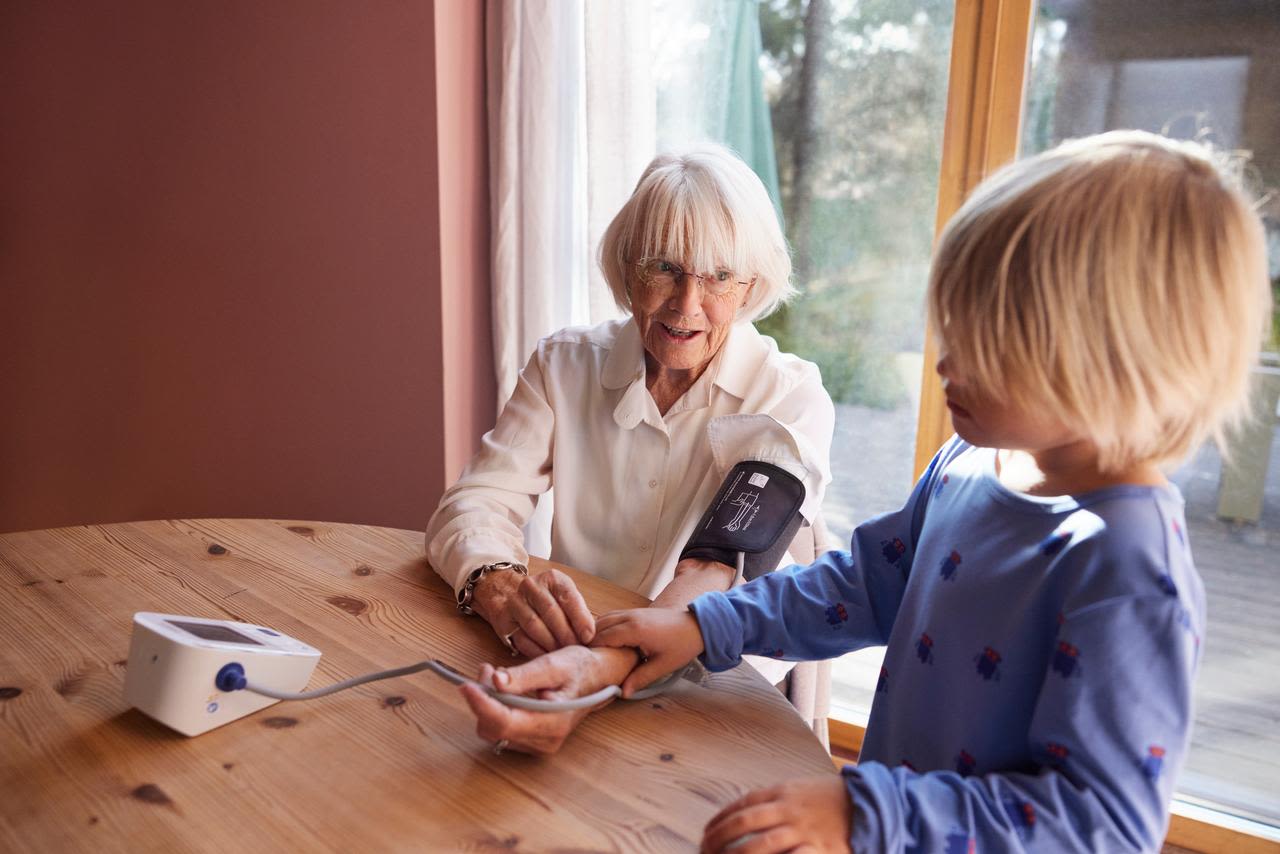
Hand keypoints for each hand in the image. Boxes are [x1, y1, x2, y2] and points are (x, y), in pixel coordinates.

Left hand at [459, 645, 638, 755]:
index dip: (481, 705)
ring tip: (495, 675)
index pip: (505, 722)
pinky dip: (494, 709)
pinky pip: (501, 730)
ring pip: (494, 731)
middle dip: (483, 699)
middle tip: (486, 669)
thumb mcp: (554, 663)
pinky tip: (502, 689)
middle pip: (494, 729)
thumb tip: (495, 681)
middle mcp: (545, 740)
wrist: (599, 677)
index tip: (466, 686)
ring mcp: (537, 744)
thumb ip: (524, 674)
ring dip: (487, 703)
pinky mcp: (531, 740)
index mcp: (553, 722)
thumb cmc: (580, 667)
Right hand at [470, 567, 594, 656]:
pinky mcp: (504, 620)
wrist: (509, 595)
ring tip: (563, 655)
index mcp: (552, 579)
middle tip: (577, 650)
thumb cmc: (547, 599)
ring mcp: (515, 602)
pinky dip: (536, 651)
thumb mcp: (565, 597)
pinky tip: (546, 657)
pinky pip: (521, 638)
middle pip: (551, 612)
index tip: (589, 636)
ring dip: (551, 644)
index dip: (580, 618)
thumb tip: (591, 636)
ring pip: (534, 626)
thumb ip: (578, 612)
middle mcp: (531, 586)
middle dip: (566, 634)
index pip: (568, 596)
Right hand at [592, 607, 704, 696]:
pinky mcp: (636, 612)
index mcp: (634, 630)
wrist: (697, 626)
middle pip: (598, 626)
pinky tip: (603, 642)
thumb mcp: (662, 666)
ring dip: (595, 632)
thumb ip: (641, 678)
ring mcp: (632, 612)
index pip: (602, 638)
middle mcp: (630, 617)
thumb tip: (623, 692)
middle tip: (581, 658)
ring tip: (590, 651)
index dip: (590, 650)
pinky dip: (604, 627)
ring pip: (604, 619)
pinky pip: (612, 617)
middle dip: (588, 641)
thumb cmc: (682, 645)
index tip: (581, 662)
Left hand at [701, 777, 851, 853]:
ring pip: (761, 845)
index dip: (720, 819)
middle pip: (744, 824)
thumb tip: (744, 809)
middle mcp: (788, 810)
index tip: (706, 832)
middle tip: (705, 850)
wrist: (871, 804)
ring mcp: (803, 831)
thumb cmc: (832, 797)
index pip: (741, 804)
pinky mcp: (819, 850)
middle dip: (719, 839)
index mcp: (783, 792)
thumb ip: (774, 797)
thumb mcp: (800, 788)